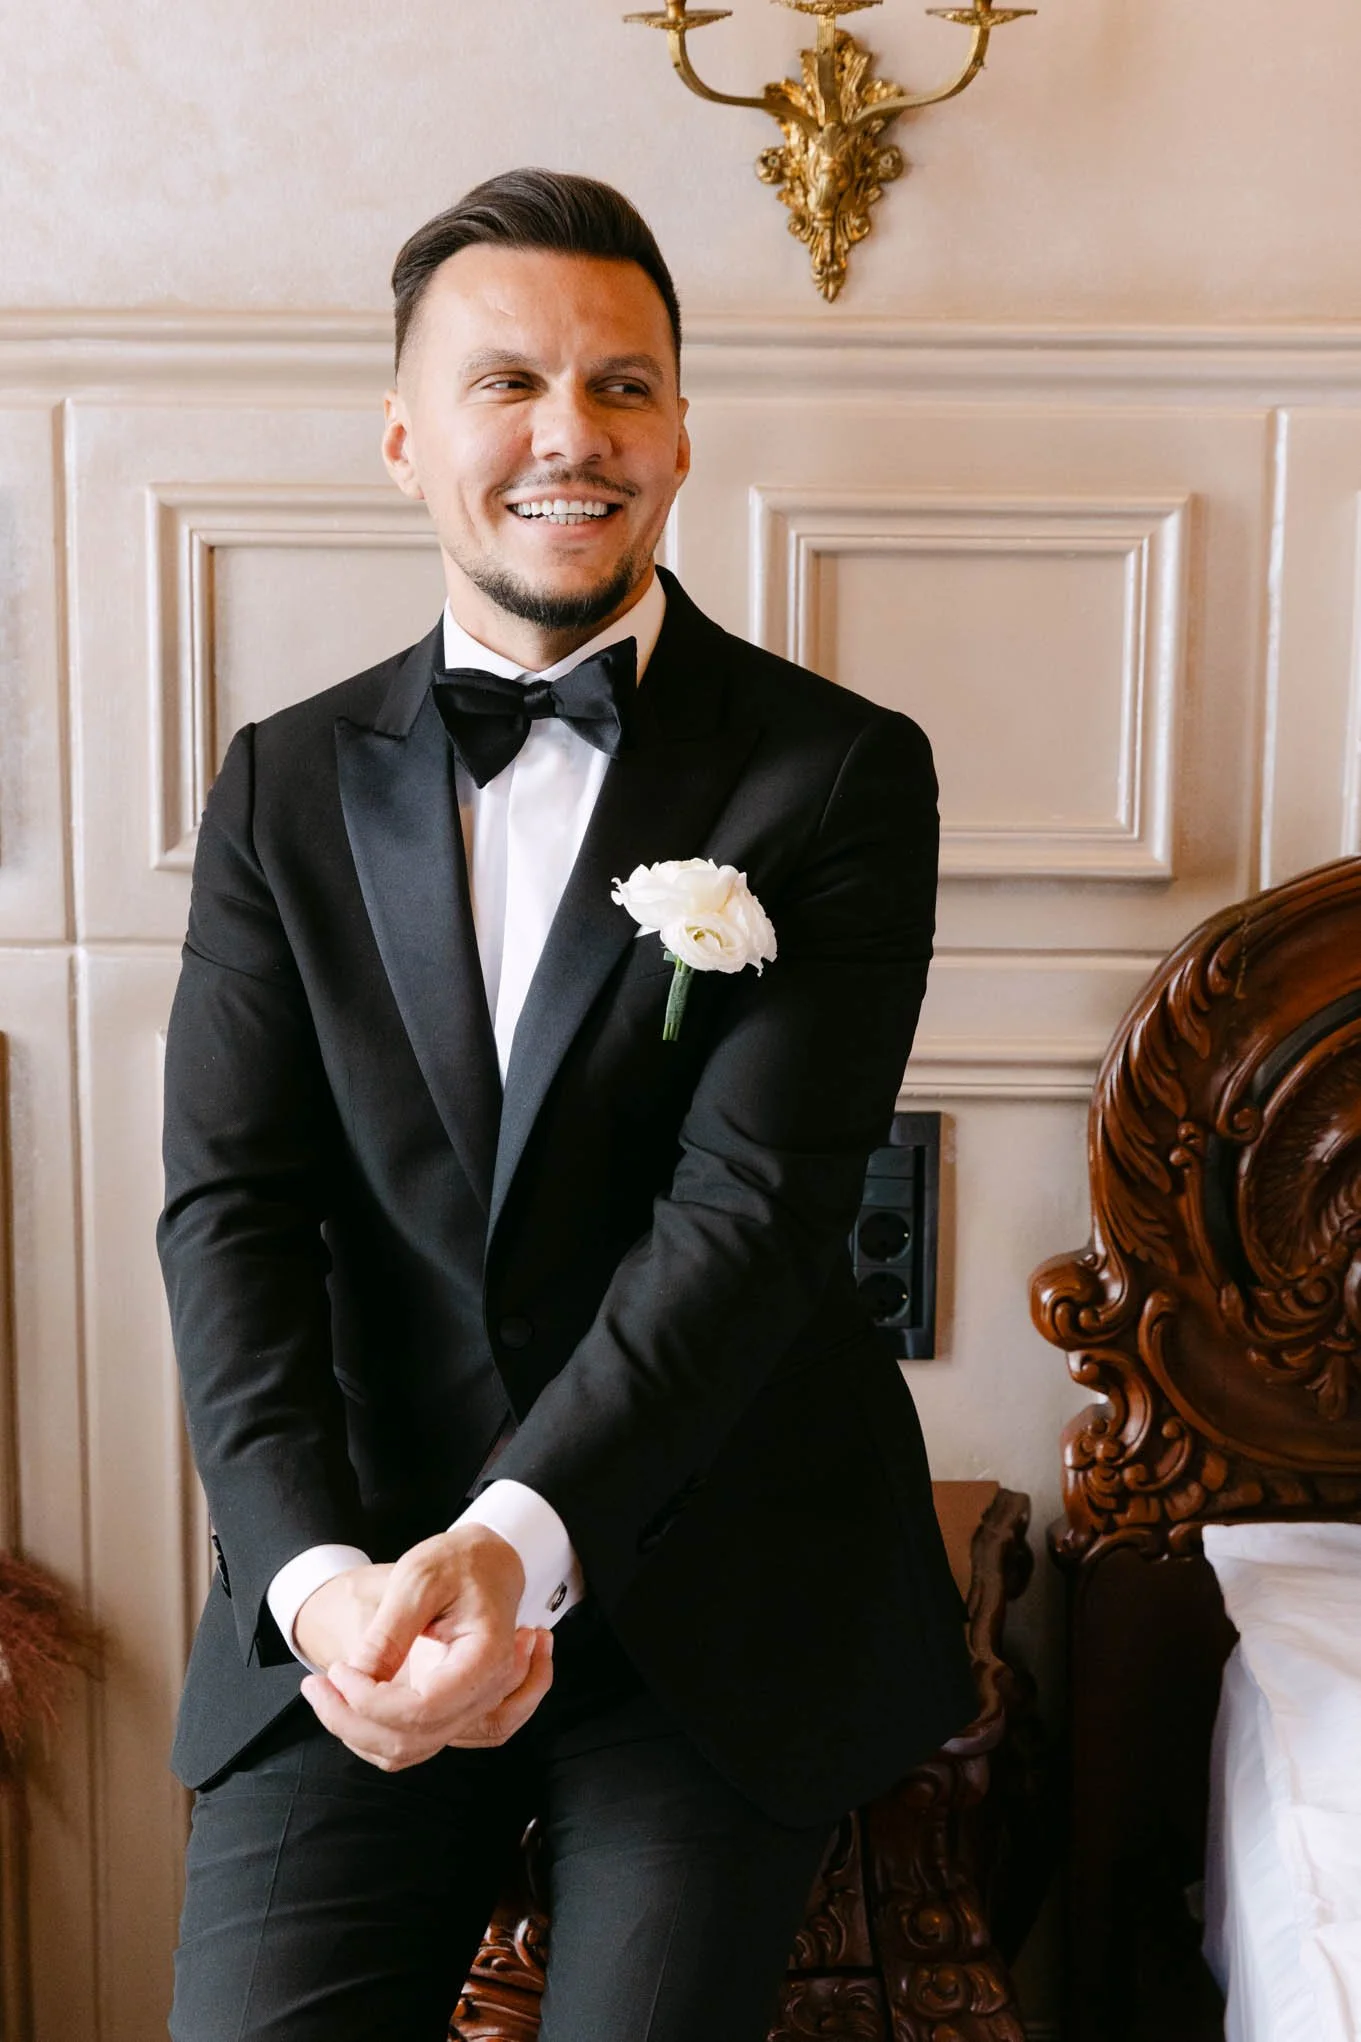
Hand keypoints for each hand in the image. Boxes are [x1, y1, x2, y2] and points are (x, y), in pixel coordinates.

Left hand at [299, 1524, 554, 1771]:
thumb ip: (389, 1634)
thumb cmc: (459, 1562)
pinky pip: (410, 1744)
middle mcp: (485, 1694)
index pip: (422, 1710)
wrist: (490, 1562)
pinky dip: (372, 1734)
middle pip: (411, 1740)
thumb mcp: (418, 1580)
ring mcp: (472, 1708)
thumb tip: (356, 1679)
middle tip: (315, 1684)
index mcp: (485, 1659)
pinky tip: (347, 1701)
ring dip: (357, 1732)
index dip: (369, 1701)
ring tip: (325, 1692)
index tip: (337, 1669)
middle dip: (351, 1720)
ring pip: (407, 1751)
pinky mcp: (453, 1711)